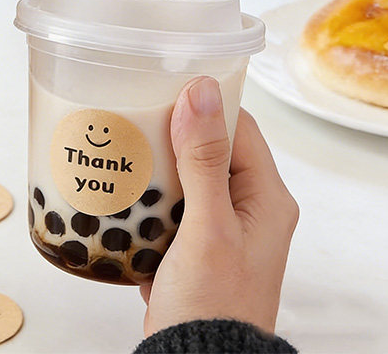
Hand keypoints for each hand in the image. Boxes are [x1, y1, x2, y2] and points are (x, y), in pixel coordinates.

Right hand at [140, 76, 298, 335]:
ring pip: (186, 173)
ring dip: (156, 162)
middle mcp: (247, 207)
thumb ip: (204, 160)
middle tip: (134, 114)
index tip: (165, 86)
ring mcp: (218, 225)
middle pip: (210, 147)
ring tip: (122, 145)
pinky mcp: (193, 242)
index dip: (205, 104)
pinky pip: (171, 200)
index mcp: (265, 197)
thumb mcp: (207, 225)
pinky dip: (149, 192)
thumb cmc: (213, 302)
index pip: (239, 126)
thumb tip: (201, 92)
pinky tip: (122, 186)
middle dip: (171, 132)